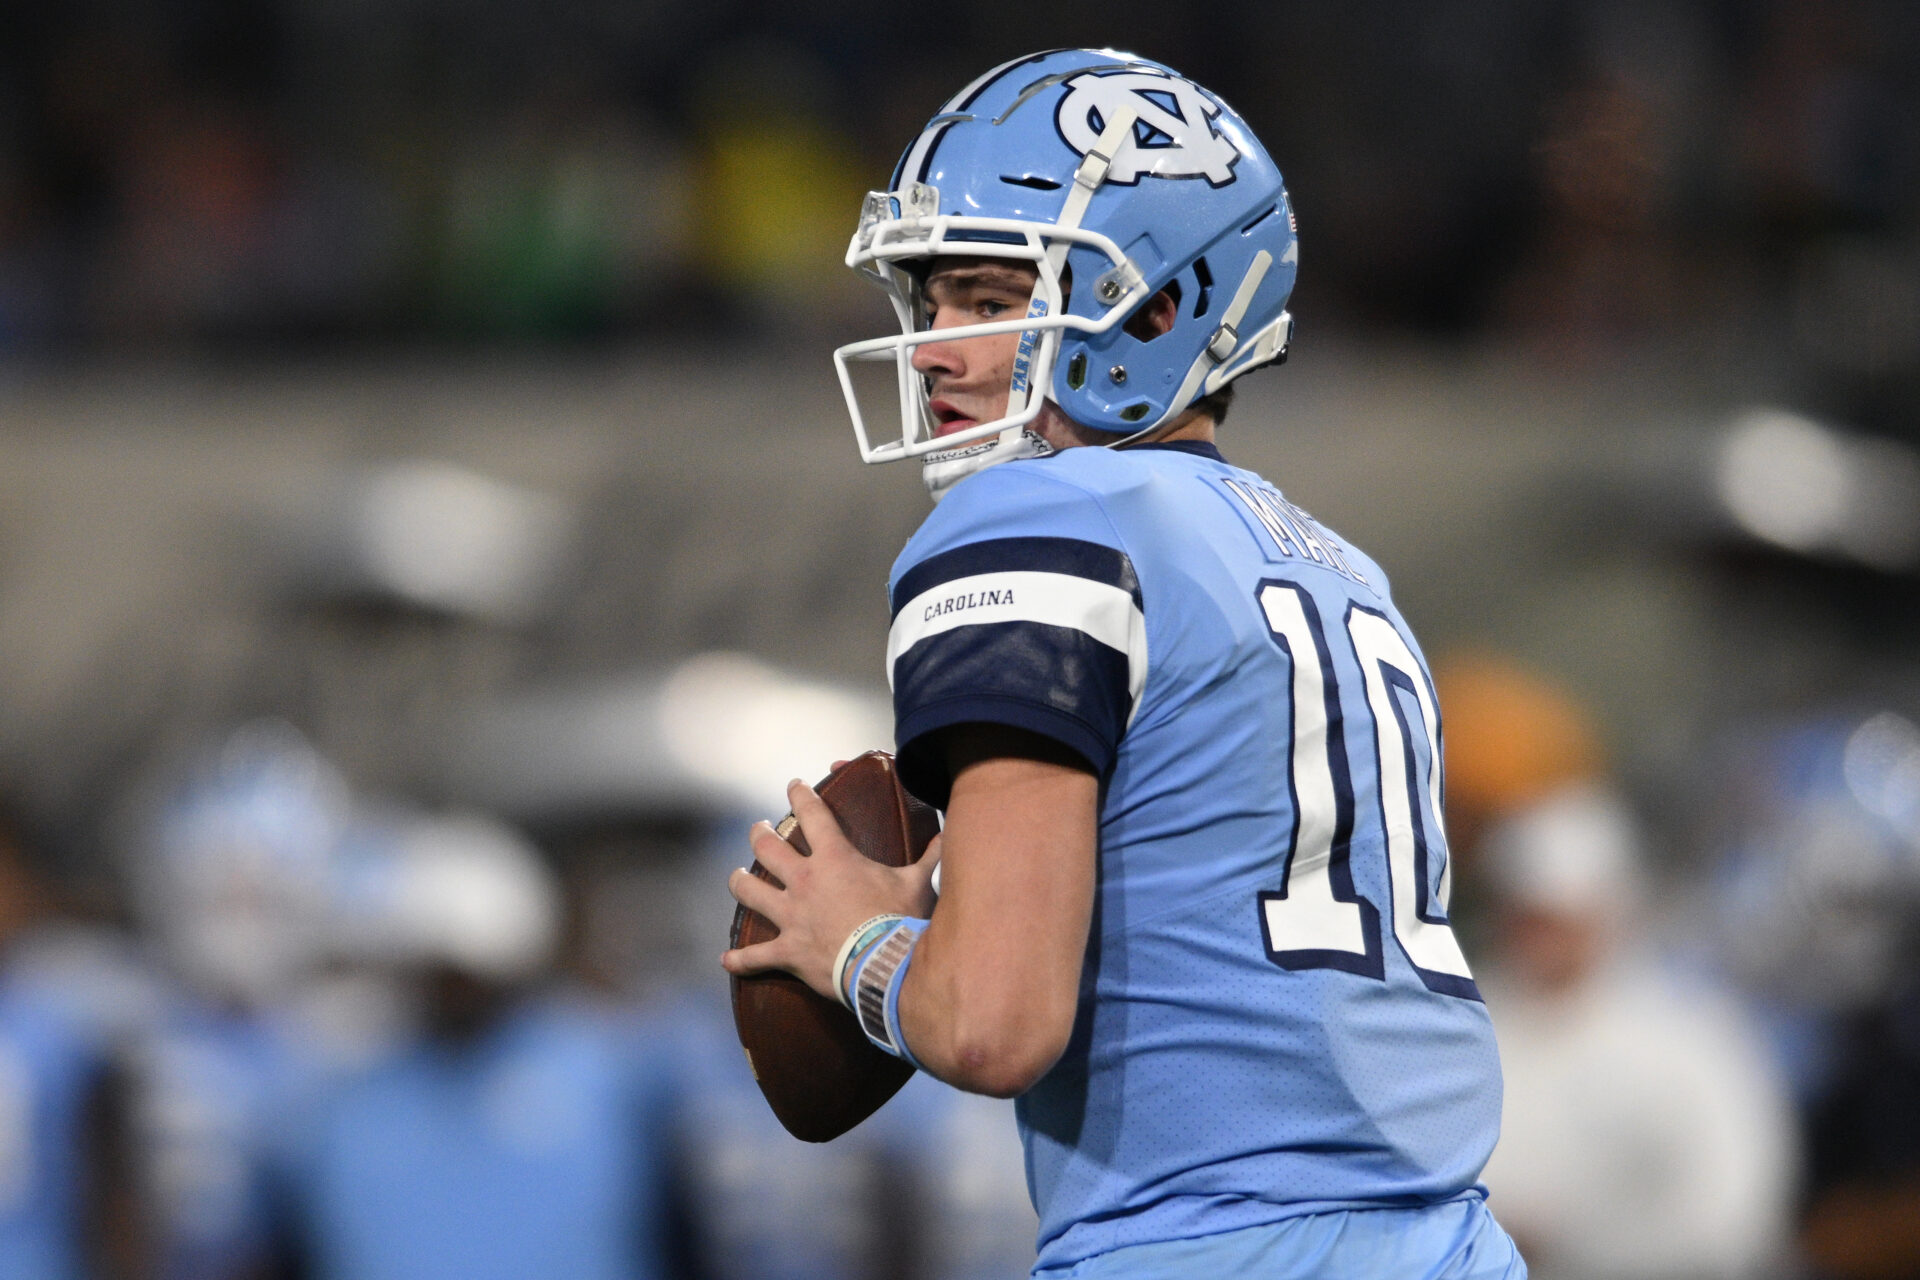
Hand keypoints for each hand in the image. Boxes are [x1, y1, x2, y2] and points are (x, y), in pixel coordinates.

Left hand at [721, 778, 940, 1001]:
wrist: (885, 966)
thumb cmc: (901, 920)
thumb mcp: (917, 884)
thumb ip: (929, 857)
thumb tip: (948, 837)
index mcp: (835, 859)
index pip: (812, 814)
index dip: (800, 795)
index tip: (793, 785)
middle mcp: (805, 881)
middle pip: (768, 847)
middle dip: (760, 833)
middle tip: (759, 828)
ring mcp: (791, 916)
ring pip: (750, 891)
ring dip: (740, 882)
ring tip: (737, 876)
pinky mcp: (787, 950)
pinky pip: (755, 956)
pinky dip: (740, 959)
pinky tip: (726, 959)